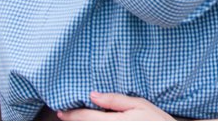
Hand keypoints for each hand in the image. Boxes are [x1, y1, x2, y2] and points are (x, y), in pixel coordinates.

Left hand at [57, 92, 172, 119]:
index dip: (70, 113)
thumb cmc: (156, 121)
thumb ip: (114, 100)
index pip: (83, 117)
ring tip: (79, 119)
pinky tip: (93, 122)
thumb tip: (94, 95)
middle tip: (66, 115)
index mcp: (112, 122)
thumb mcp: (139, 104)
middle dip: (73, 120)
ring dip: (82, 124)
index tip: (62, 111)